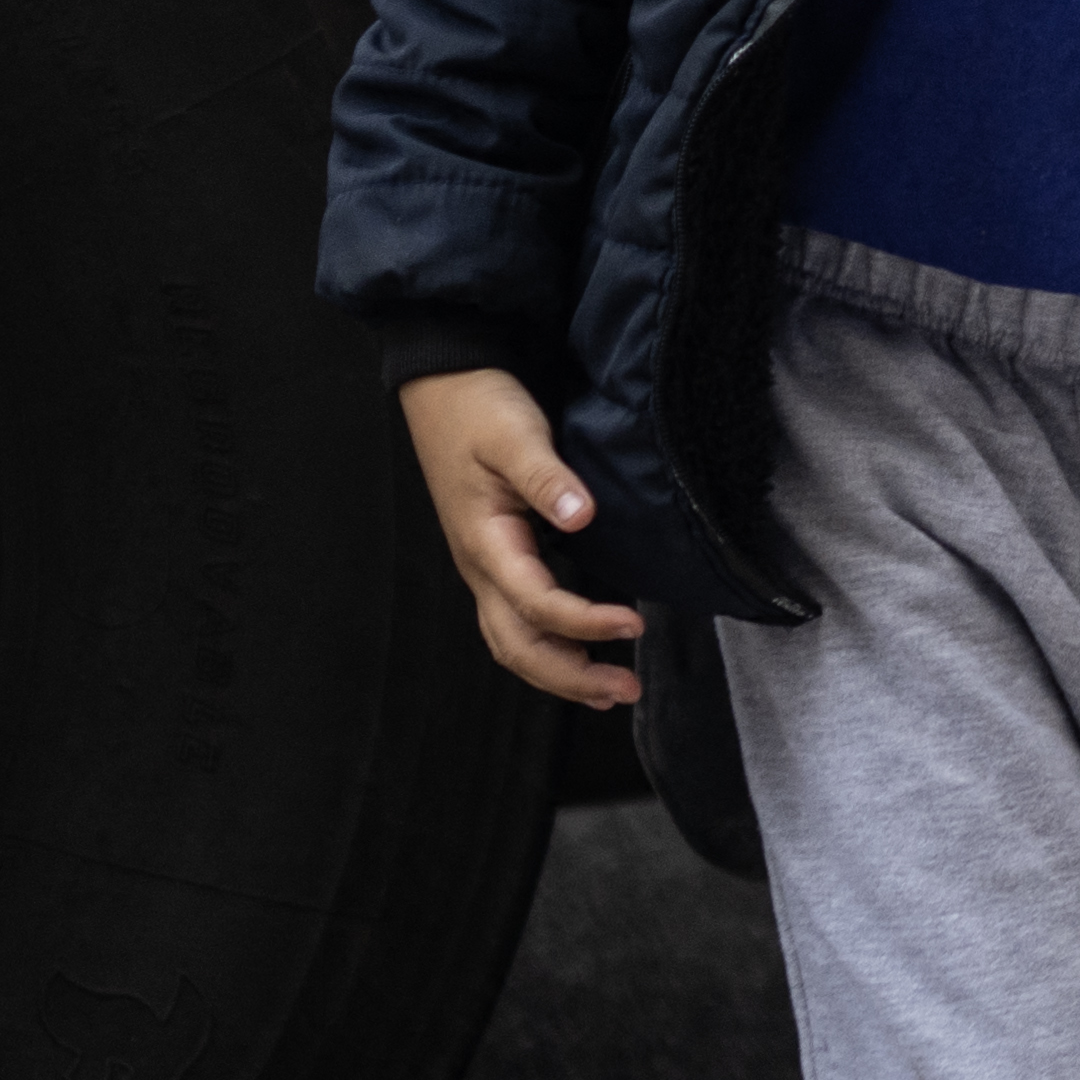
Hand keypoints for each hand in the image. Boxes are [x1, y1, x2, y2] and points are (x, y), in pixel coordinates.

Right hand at [402, 367, 637, 708]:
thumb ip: (546, 476)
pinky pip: (517, 620)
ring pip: (512, 641)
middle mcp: (481, 565)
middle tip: (626, 692)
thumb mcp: (514, 434)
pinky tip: (584, 651)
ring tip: (610, 691)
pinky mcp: (497, 558)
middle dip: (570, 675)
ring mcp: (486, 566)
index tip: (634, 625)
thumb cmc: (480, 409)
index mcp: (485, 541)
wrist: (446, 387)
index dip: (584, 622)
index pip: (535, 603)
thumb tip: (580, 515)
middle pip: (517, 645)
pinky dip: (550, 645)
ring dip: (560, 670)